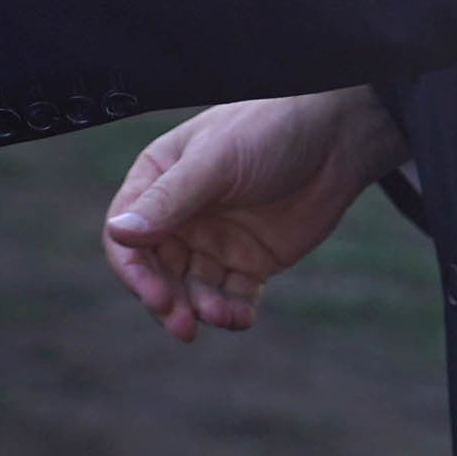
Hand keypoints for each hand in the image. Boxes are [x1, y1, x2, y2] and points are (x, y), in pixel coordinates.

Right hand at [102, 88, 408, 343]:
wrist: (337, 137)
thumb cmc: (267, 129)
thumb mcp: (214, 162)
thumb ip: (169, 200)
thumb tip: (120, 234)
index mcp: (158, 181)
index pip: (126, 235)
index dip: (134, 270)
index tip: (156, 297)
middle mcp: (181, 215)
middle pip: (157, 271)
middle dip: (166, 300)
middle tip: (183, 326)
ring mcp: (216, 240)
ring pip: (193, 289)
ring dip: (201, 308)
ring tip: (220, 316)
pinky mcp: (251, 261)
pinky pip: (232, 296)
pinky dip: (232, 313)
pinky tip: (240, 318)